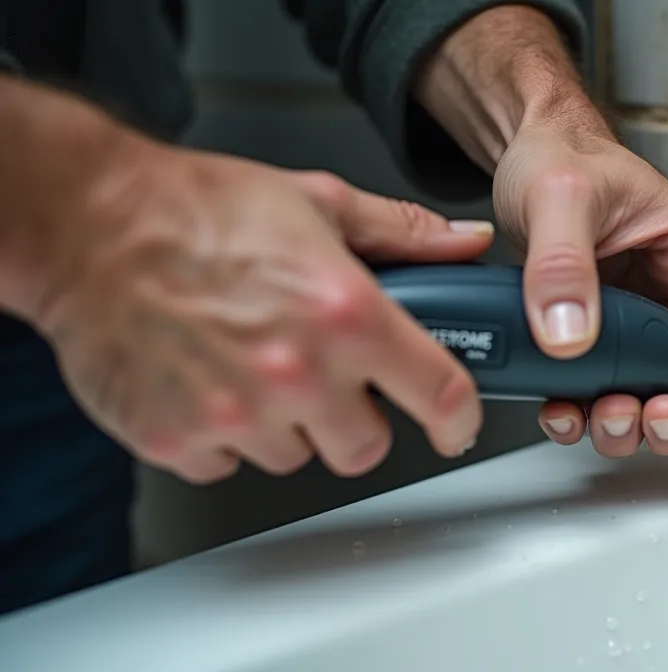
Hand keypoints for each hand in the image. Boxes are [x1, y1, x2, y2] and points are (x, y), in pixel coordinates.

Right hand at [27, 142, 492, 483]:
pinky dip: (225, 434)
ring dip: (287, 424)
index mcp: (346, 312)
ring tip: (255, 363)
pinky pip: (228, 463)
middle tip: (326, 374)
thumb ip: (402, 233)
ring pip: (295, 455)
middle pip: (365, 446)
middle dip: (355, 417)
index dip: (458, 419)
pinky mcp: (178, 439)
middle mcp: (297, 371)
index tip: (454, 424)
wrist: (87, 224)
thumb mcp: (318, 202)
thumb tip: (462, 243)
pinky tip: (210, 380)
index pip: (439, 393)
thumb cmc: (196, 209)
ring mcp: (235, 414)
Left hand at [494, 117, 667, 462]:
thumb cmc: (556, 156)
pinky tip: (566, 412)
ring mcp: (643, 319)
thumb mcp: (560, 198)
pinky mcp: (605, 337)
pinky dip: (588, 418)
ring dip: (639, 425)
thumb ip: (563, 264)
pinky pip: (611, 394)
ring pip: (666, 396)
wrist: (519, 153)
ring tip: (608, 415)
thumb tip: (571, 338)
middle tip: (662, 421)